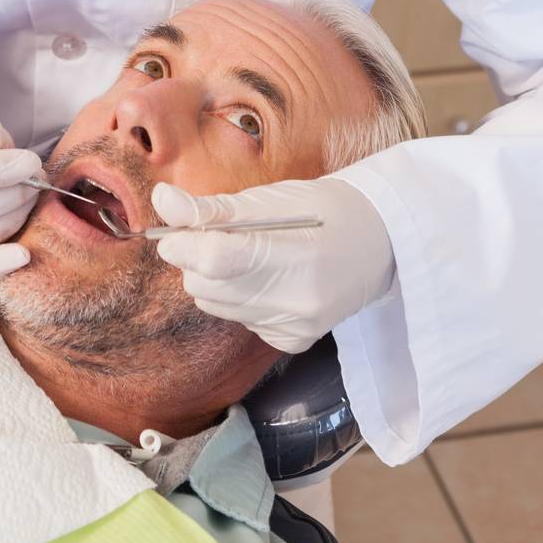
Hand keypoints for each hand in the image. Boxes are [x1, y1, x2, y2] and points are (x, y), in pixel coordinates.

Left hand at [152, 176, 396, 353]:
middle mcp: (294, 301)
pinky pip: (238, 320)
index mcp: (291, 255)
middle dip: (197, 259)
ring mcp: (295, 327)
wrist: (380, 242)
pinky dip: (239, 299)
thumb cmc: (322, 210)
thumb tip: (161, 202)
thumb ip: (211, 208)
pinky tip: (267, 280)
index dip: (182, 244)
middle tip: (220, 235)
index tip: (174, 231)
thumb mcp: (268, 199)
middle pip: (205, 286)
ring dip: (215, 279)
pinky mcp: (293, 342)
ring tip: (248, 255)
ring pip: (215, 305)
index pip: (215, 260)